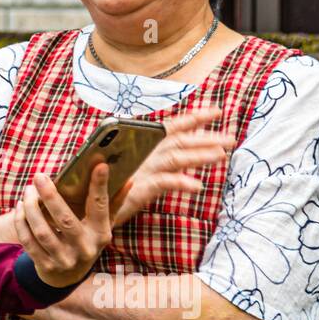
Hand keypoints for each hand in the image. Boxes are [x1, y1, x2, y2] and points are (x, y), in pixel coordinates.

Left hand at [16, 162, 115, 287]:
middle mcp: (84, 248)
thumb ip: (113, 203)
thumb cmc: (86, 240)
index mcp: (101, 234)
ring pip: (42, 231)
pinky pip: (28, 241)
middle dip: (50, 196)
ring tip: (28, 190)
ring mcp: (64, 259)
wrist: (68, 277)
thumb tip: (128, 179)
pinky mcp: (45, 266)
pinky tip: (20, 206)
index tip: (100, 164)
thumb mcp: (102, 226)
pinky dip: (21, 222)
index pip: (101, 207)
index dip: (100, 186)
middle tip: (39, 176)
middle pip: (65, 219)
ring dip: (31, 207)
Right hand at [110, 107, 235, 227]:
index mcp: (143, 147)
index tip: (217, 112)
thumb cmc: (110, 188)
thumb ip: (158, 161)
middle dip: (206, 137)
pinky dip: (179, 182)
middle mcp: (142, 154)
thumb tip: (186, 153)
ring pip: (174, 158)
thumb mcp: (137, 173)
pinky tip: (197, 185)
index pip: (172, 128)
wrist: (87, 207)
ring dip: (199, 155)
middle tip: (231, 138)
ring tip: (221, 155)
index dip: (194, 118)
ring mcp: (140, 170)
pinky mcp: (137, 189)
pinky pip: (162, 182)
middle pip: (178, 141)